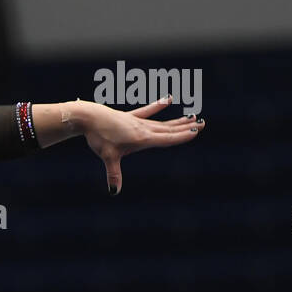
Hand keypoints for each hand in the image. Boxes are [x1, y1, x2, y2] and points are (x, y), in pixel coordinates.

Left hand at [77, 95, 203, 194]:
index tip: (196, 131)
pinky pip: (146, 111)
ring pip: (161, 122)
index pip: (166, 138)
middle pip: (168, 129)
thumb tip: (114, 192)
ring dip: (176, 121)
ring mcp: (136, 121)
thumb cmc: (99, 137)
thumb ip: (114, 174)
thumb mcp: (108, 157)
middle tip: (202, 123)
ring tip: (191, 116)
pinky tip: (168, 99)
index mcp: (142, 138)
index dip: (181, 136)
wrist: (88, 117)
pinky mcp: (129, 117)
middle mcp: (143, 129)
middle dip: (185, 127)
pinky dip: (157, 106)